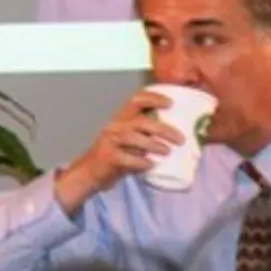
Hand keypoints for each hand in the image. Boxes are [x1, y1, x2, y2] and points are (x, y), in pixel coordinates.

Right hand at [54, 89, 181, 214]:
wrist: (90, 172)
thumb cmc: (116, 155)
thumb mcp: (132, 142)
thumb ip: (148, 137)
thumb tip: (178, 139)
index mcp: (122, 119)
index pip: (136, 100)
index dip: (153, 98)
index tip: (171, 103)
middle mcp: (115, 126)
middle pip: (140, 121)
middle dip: (163, 129)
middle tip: (180, 139)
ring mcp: (110, 141)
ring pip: (133, 137)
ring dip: (153, 144)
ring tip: (167, 152)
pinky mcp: (108, 157)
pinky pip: (126, 158)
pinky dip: (141, 162)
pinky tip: (151, 165)